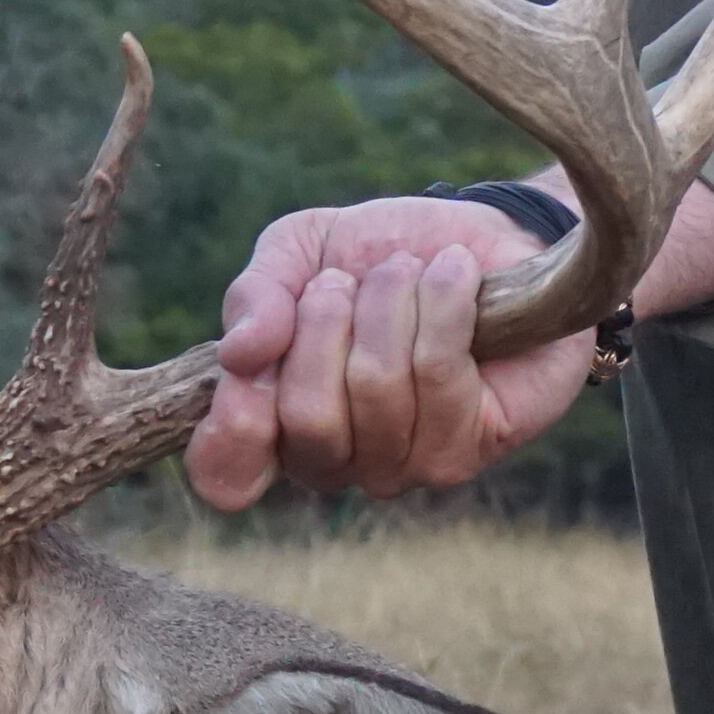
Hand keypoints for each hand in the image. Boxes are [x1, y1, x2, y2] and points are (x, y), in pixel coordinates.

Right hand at [181, 186, 713, 509]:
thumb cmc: (381, 254)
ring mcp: (402, 466)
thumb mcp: (301, 251)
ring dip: (389, 304)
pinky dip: (443, 305)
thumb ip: (256, 295)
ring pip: (376, 388)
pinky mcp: (468, 448)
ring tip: (406, 274)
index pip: (227, 474)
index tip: (252, 358)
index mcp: (276, 424)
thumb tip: (239, 354)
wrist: (485, 239)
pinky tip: (454, 278)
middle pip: (309, 418)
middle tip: (347, 282)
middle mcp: (335, 463)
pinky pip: (438, 375)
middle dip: (326, 323)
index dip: (232, 423)